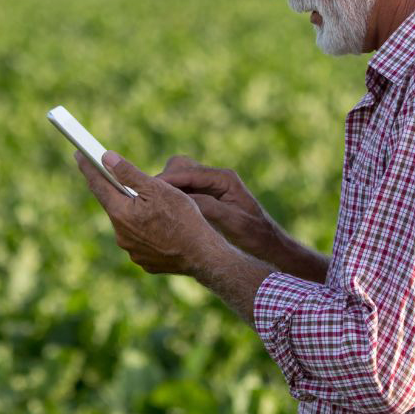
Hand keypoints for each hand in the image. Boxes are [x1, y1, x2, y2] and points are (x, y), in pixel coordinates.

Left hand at [75, 150, 227, 275]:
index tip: (79, 154)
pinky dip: (146, 231)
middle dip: (118, 192)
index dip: (88, 168)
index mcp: (120, 213)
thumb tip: (106, 158)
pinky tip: (161, 227)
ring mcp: (132, 251)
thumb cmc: (182, 217)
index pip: (98, 185)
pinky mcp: (144, 261)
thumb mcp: (157, 188)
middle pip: (115, 206)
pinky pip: (141, 241)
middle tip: (121, 179)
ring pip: (128, 225)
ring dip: (135, 213)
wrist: (202, 255)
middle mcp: (120, 234)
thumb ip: (129, 173)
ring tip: (155, 207)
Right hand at [158, 156, 279, 260]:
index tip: (147, 189)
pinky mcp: (205, 198)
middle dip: (163, 182)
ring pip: (178, 180)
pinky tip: (162, 215)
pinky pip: (182, 192)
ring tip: (151, 208)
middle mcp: (215, 178)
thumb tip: (181, 199)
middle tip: (147, 199)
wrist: (267, 245)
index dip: (166, 180)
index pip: (188, 172)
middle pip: (180, 168)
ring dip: (165, 191)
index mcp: (224, 179)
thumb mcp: (233, 222)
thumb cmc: (254, 235)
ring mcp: (209, 187)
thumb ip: (210, 208)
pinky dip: (170, 200)